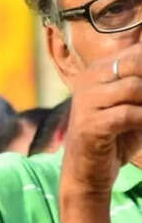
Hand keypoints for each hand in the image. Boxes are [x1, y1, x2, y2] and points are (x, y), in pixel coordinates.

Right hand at [61, 44, 141, 196]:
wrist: (87, 169)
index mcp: (99, 69)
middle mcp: (89, 80)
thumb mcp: (134, 103)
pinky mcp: (89, 125)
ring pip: (134, 87)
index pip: (138, 53)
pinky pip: (128, 114)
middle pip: (135, 63)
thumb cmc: (118, 134)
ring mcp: (86, 102)